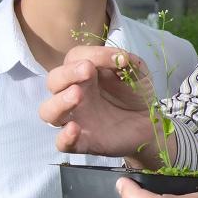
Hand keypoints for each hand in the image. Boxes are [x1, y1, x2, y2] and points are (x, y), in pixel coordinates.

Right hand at [39, 46, 165, 161]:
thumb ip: (126, 61)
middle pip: (54, 81)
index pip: (74, 58)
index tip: (117, 59)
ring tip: (77, 95)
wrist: (149, 122)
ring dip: (59, 102)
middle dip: (67, 74)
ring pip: (48, 111)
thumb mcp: (135, 71)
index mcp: (83, 74)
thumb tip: (119, 58)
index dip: (93, 54)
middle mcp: (74, 94)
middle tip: (86, 70)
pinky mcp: (82, 142)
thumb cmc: (136, 93)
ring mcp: (75, 118)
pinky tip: (75, 129)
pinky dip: (64, 137)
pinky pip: (62, 143)